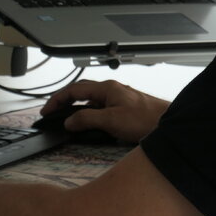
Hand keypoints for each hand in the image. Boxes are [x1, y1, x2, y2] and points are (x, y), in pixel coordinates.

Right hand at [41, 80, 169, 142]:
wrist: (168, 124)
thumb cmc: (146, 119)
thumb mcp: (111, 120)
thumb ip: (87, 119)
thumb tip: (69, 121)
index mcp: (106, 88)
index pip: (74, 90)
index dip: (57, 100)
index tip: (47, 111)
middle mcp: (111, 91)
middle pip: (81, 93)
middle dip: (64, 102)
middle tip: (53, 114)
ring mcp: (118, 99)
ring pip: (92, 102)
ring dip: (78, 110)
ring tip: (68, 122)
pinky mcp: (124, 110)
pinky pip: (101, 110)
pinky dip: (90, 116)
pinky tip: (90, 127)